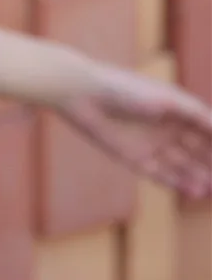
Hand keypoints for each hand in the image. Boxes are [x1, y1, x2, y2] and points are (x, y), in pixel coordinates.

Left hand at [57, 61, 211, 200]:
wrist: (80, 93)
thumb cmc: (123, 88)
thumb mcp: (164, 99)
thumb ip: (195, 113)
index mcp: (177, 109)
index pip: (208, 131)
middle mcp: (167, 128)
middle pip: (198, 152)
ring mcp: (151, 144)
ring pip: (181, 166)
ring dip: (196, 177)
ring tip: (208, 189)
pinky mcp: (133, 157)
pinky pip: (159, 174)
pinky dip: (175, 182)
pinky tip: (190, 190)